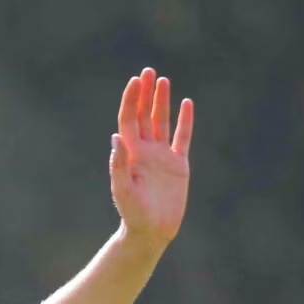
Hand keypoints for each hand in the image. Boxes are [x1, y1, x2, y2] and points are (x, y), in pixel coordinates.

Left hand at [109, 68, 192, 250]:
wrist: (151, 232)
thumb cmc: (132, 213)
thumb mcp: (123, 189)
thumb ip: (118, 164)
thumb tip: (116, 137)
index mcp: (130, 153)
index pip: (129, 120)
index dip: (131, 100)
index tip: (136, 80)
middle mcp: (145, 151)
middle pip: (144, 115)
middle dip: (145, 94)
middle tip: (148, 71)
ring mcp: (162, 157)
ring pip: (162, 122)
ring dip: (162, 102)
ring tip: (163, 81)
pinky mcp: (179, 166)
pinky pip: (182, 138)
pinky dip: (185, 121)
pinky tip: (187, 103)